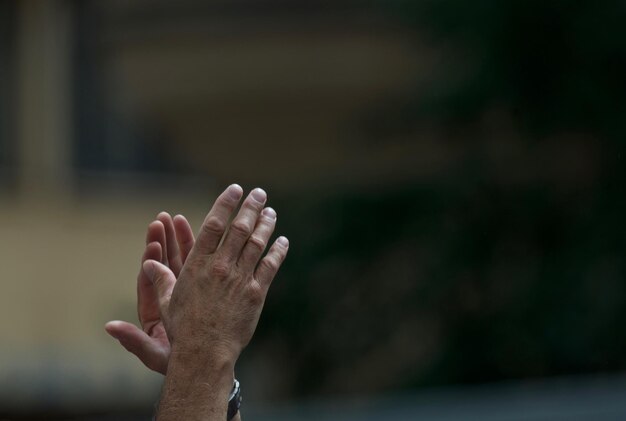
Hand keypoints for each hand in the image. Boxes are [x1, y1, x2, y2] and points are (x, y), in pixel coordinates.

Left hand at [105, 212, 194, 373]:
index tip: (152, 243)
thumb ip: (134, 340)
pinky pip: (197, 268)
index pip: (149, 280)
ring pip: (180, 262)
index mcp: (153, 311)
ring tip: (174, 218)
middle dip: (161, 242)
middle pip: (162, 265)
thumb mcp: (155, 354)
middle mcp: (167, 298)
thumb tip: (109, 327)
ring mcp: (184, 293)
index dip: (150, 260)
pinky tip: (200, 233)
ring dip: (177, 240)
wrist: (205, 367)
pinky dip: (197, 251)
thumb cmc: (180, 365)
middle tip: (160, 220)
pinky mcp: (201, 291)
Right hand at [144, 184, 288, 364]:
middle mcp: (221, 266)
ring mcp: (240, 279)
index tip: (235, 189)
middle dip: (251, 207)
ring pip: (257, 244)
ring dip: (266, 224)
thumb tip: (148, 263)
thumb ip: (161, 279)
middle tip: (259, 192)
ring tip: (271, 211)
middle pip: (239, 229)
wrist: (205, 352)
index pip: (214, 224)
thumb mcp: (166, 301)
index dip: (225, 204)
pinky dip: (278, 251)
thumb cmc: (183, 328)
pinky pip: (270, 266)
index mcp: (198, 264)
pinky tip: (283, 240)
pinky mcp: (256, 293)